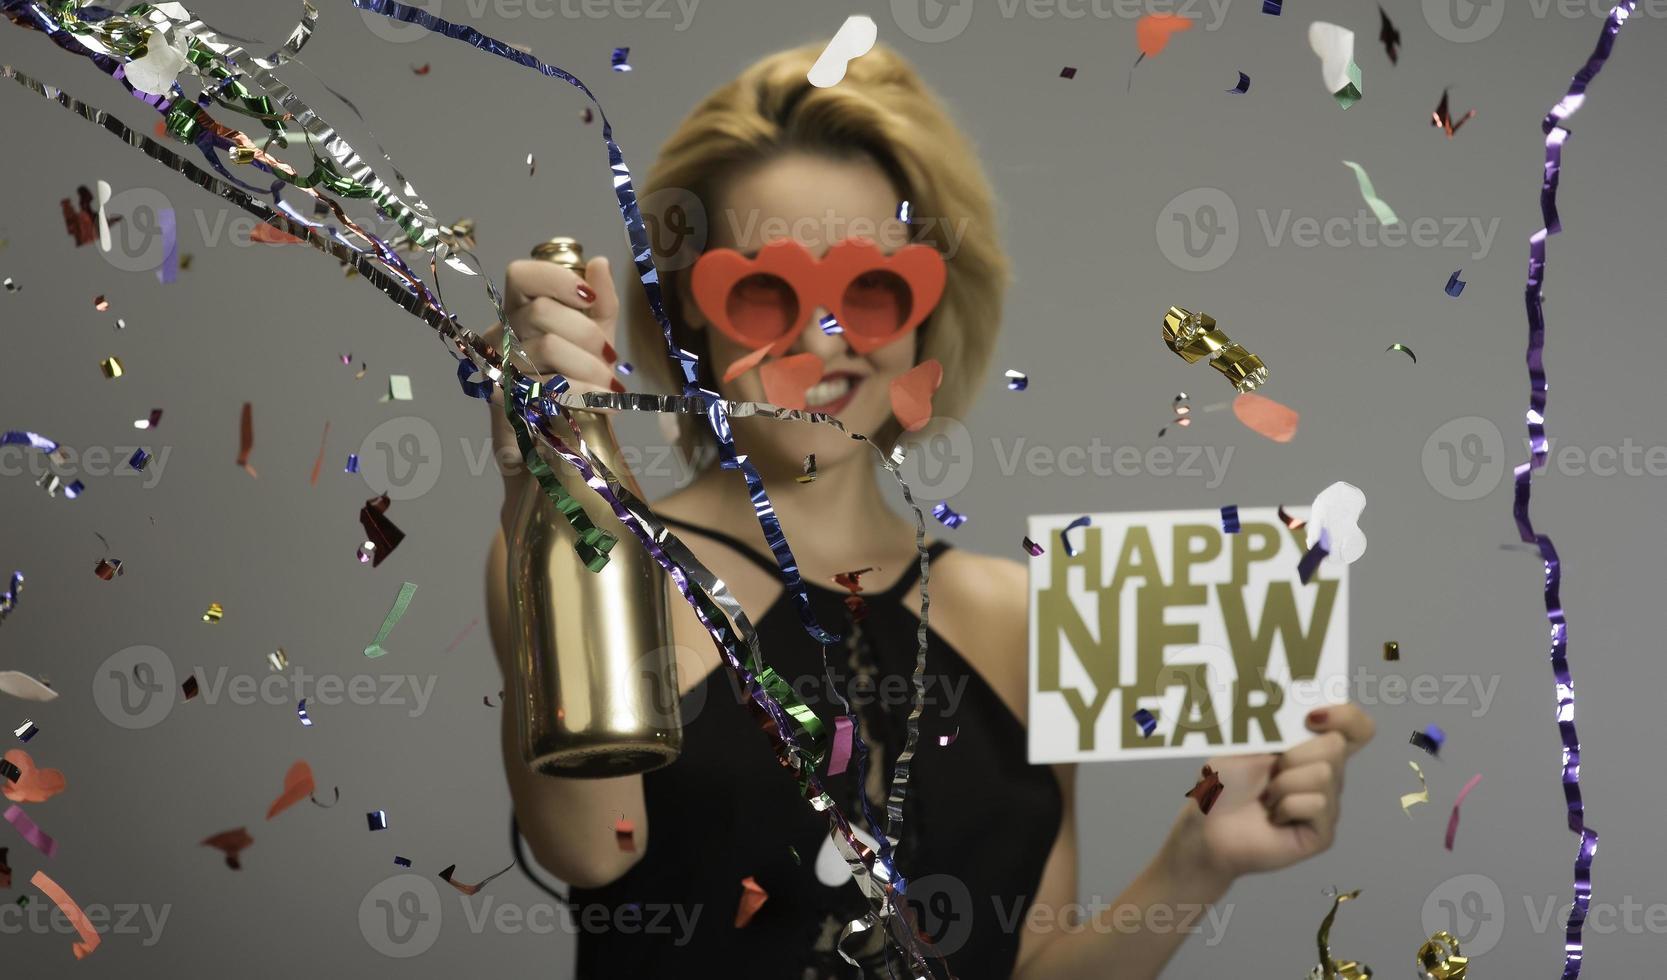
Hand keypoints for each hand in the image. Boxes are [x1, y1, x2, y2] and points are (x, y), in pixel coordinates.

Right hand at [486, 255, 620, 484]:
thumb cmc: (579, 375)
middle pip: (543, 314)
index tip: (590, 298)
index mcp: (521, 309)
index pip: (521, 275)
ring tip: (610, 389)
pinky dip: (580, 395)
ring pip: (547, 349)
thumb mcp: (598, 336)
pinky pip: (543, 390)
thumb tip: (599, 262)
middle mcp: (502, 333)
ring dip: (590, 370)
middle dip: (588, 335)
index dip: (557, 279)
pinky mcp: (504, 403)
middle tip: (611, 358)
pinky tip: (602, 402)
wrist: (565, 435)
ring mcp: (499, 368)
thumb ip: (602, 301)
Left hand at [1165, 704, 1375, 887]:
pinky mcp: (1323, 833)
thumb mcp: (1249, 742)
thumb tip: (1313, 710)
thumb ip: (1282, 726)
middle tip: (1269, 773)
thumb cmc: (1225, 782)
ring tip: (1266, 798)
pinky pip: (1315, 804)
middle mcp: (1327, 775)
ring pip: (1323, 774)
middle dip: (1293, 753)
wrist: (1208, 824)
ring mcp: (1328, 805)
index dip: (1346, 717)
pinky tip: (1273, 817)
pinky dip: (1285, 807)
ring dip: (1282, 783)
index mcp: (1312, 747)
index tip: (1311, 717)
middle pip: (1336, 745)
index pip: (1357, 728)